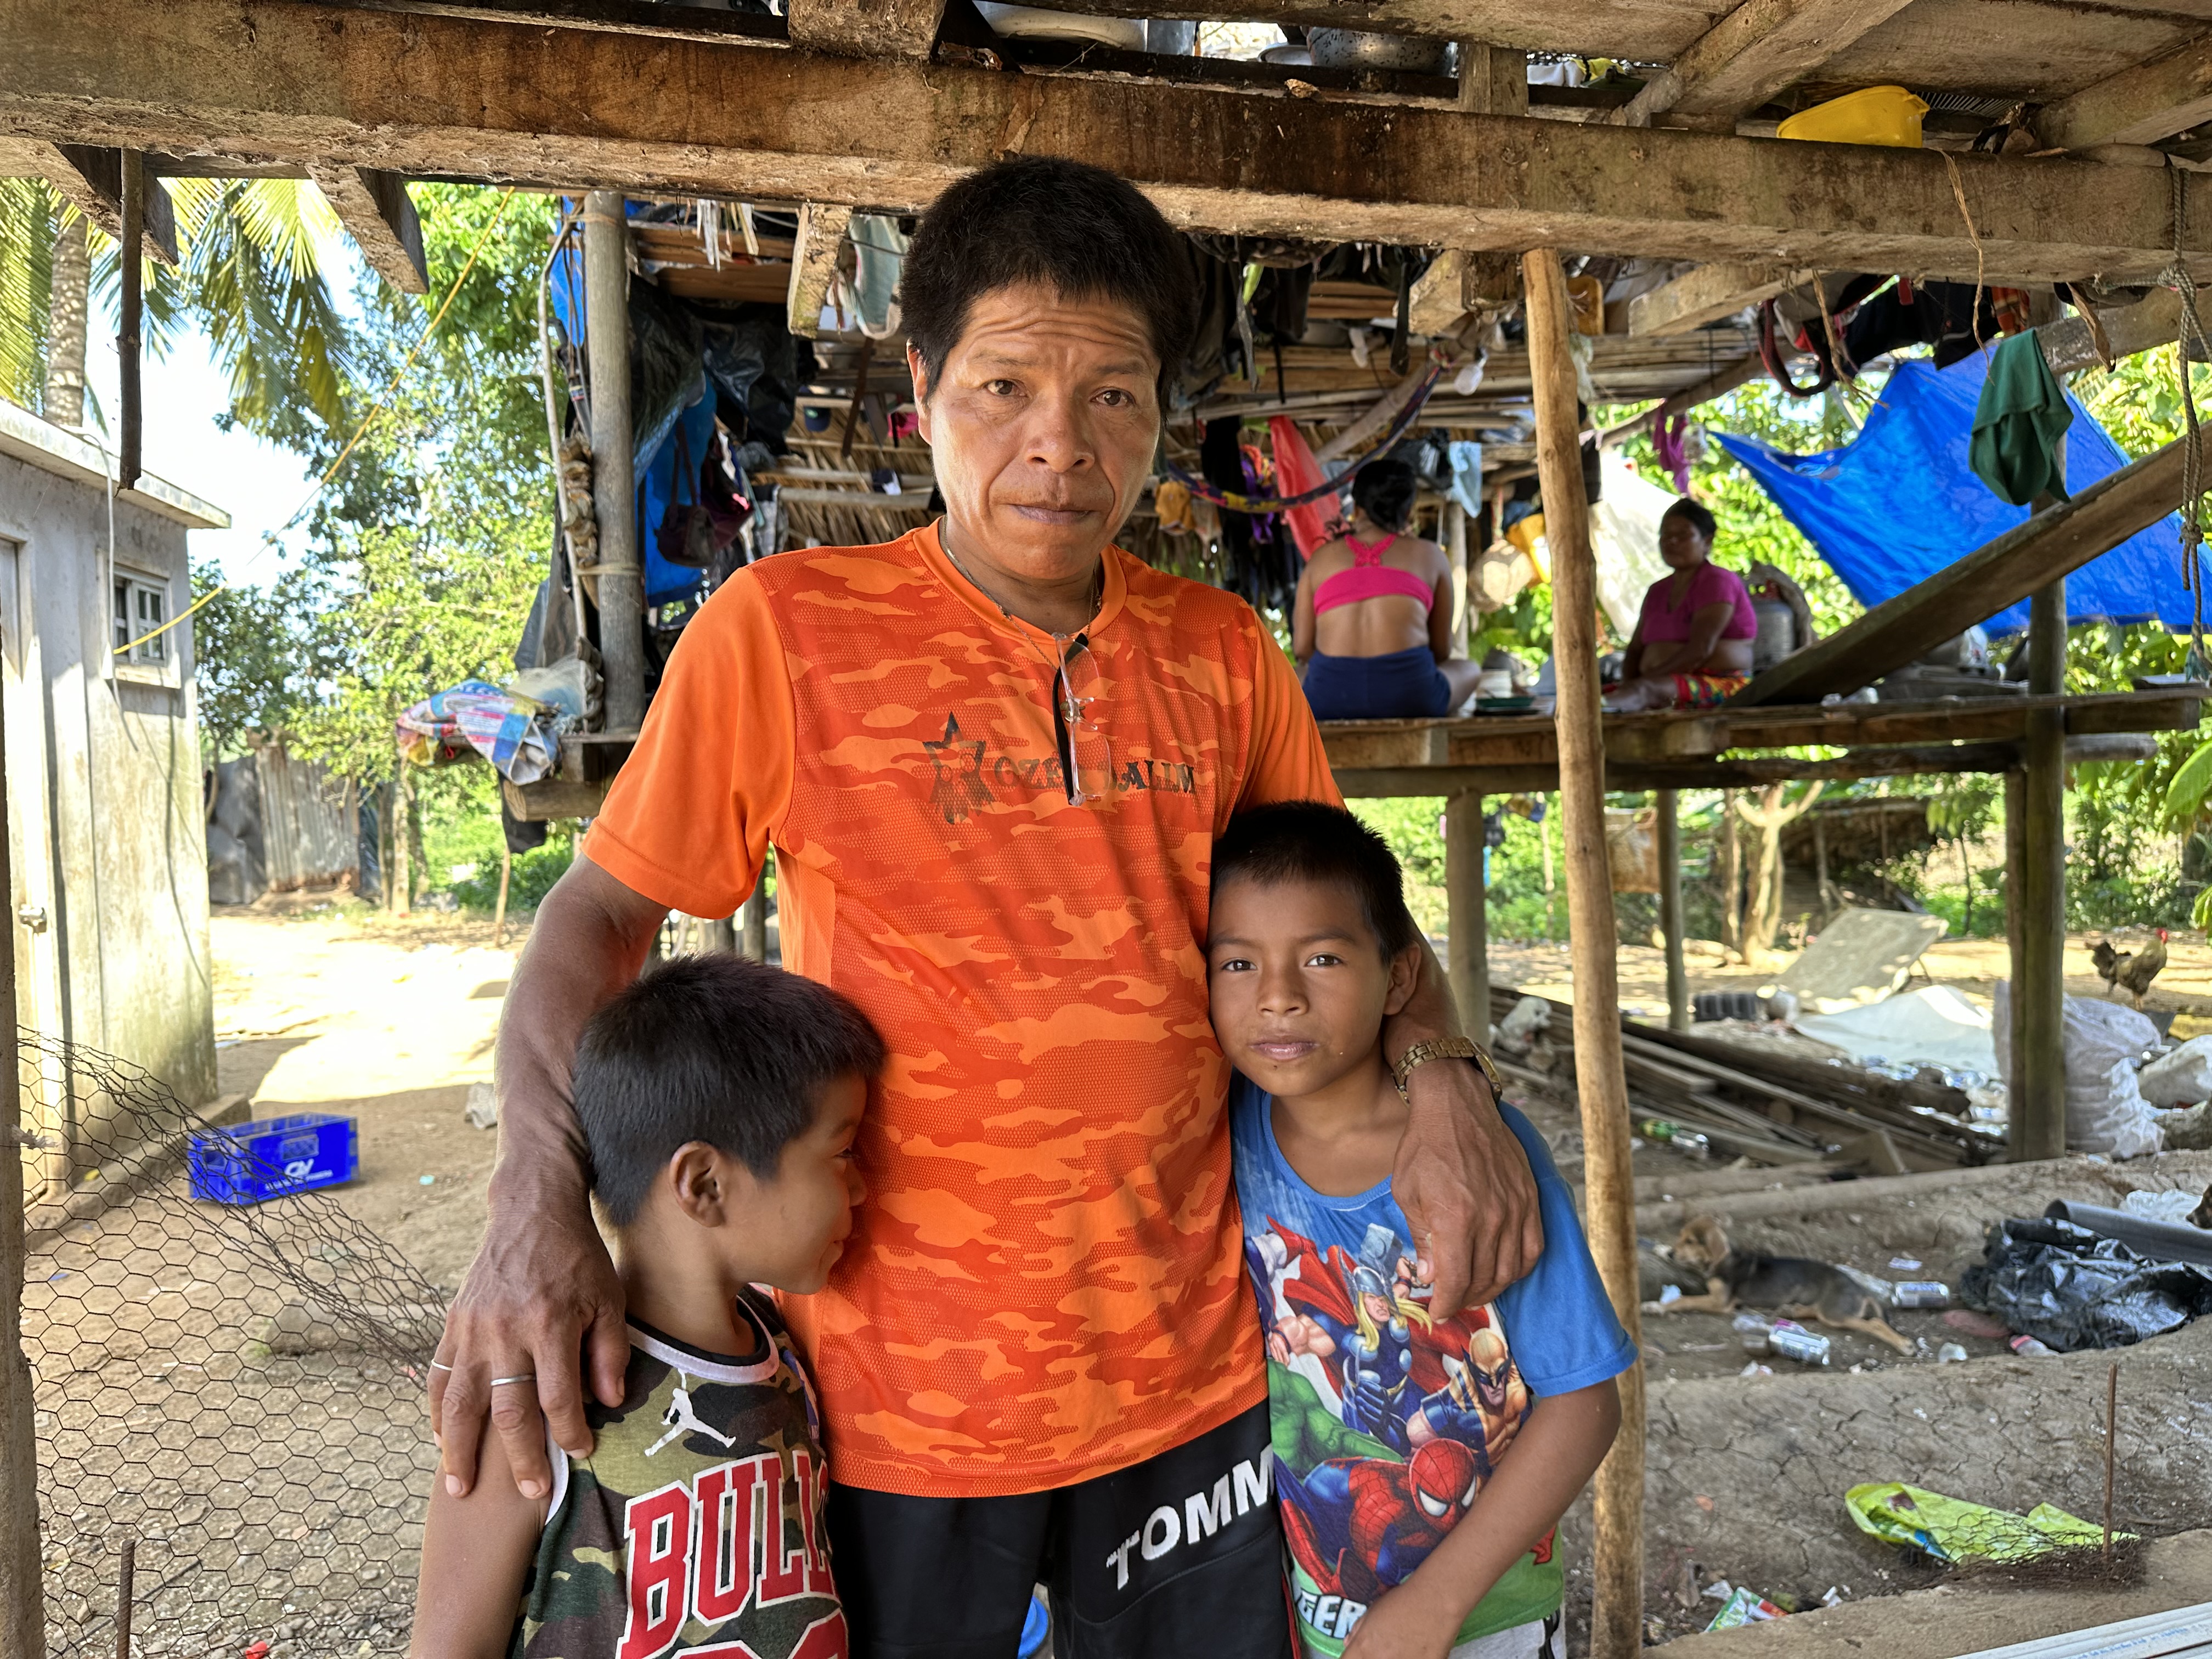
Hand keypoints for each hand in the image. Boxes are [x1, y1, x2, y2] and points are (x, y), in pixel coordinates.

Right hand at [430, 1175, 628, 1499]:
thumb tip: (608, 1404)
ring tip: (461, 1488)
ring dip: (460, 1449)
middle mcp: (506, 1330)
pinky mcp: (453, 1323)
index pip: (558, 1396)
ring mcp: (473, 1328)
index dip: (569, 1432)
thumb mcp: (609, 1297)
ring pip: (460, 1401)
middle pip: (509, 1409)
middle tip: (532, 1491)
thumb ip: (610, 1351)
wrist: (531, 1211)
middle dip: (521, 1457)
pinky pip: (438, 1376)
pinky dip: (437, 1412)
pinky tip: (442, 1440)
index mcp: (551, 1322)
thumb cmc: (577, 1258)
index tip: (581, 1453)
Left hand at [1341, 1582, 1461, 1658]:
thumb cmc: (1402, 1601)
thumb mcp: (1373, 1610)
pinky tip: (1418, 1650)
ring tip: (1404, 1647)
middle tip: (1386, 1649)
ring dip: (1396, 1657)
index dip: (1353, 1658)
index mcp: (1364, 1649)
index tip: (1361, 1654)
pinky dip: (1414, 1657)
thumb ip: (1358, 1630)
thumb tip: (1348, 1643)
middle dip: (1375, 1656)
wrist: (1436, 1601)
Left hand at [1386, 947, 1542, 1316]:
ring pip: (1511, 1269)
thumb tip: (1431, 1276)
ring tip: (1474, 1290)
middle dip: (1466, 1298)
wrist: (1456, 1105)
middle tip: (1452, 1301)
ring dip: (1492, 1288)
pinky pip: (1533, 1247)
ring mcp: (1515, 1207)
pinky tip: (1504, 1270)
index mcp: (1455, 1218)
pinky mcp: (1529, 1197)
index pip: (1457, 1281)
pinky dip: (1519, 1267)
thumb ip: (1422, 1239)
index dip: (1446, 1304)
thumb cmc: (1424, 1146)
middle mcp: (1491, 1217)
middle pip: (1485, 1279)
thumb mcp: (1407, 1193)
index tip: (1437, 1311)